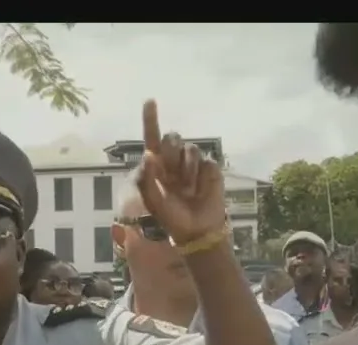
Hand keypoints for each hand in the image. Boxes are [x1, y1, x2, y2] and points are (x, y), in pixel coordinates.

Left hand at [135, 99, 226, 245]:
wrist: (196, 230)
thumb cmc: (170, 216)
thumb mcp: (152, 200)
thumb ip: (146, 178)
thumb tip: (148, 154)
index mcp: (157, 165)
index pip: (152, 137)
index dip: (151, 119)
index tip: (150, 100)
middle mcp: (174, 160)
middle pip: (172, 138)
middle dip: (172, 152)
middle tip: (173, 176)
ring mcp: (193, 164)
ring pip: (190, 150)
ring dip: (188, 171)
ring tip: (187, 190)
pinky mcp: (210, 169)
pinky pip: (207, 163)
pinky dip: (203, 178)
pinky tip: (200, 191)